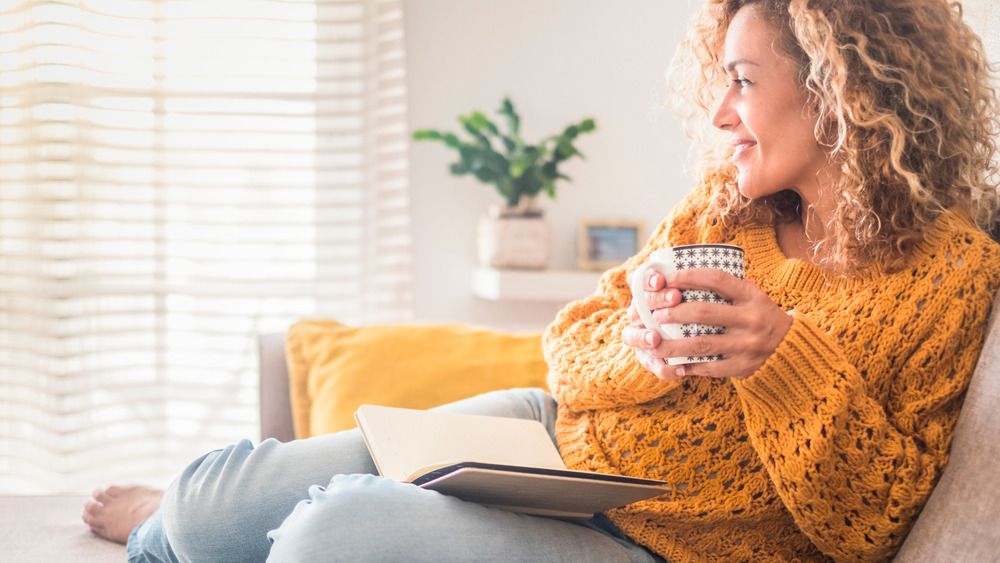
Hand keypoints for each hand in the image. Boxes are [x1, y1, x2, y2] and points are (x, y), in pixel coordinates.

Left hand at [622, 268, 792, 380]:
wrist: (792, 346)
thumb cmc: (761, 315)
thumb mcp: (753, 295)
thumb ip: (729, 286)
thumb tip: (687, 271)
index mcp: (751, 296)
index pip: (716, 279)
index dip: (689, 276)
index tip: (668, 279)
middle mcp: (751, 319)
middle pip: (704, 313)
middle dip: (674, 313)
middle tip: (656, 314)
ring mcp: (747, 345)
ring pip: (702, 344)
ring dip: (674, 345)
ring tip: (655, 343)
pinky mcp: (744, 367)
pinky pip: (711, 367)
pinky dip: (690, 366)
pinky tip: (675, 364)